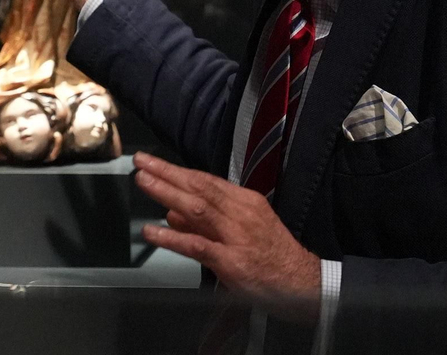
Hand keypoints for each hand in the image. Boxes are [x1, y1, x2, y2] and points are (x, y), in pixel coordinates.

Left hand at [134, 151, 322, 299]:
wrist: (304, 284)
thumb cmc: (274, 257)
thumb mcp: (243, 230)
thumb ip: (206, 223)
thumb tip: (172, 214)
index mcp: (245, 202)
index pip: (206, 180)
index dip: (177, 170)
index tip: (153, 162)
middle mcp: (241, 214)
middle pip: (199, 187)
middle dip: (167, 173)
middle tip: (141, 162)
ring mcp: (236, 237)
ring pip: (197, 208)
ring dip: (167, 193)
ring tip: (144, 182)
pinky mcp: (232, 262)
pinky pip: (197, 246)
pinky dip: (172, 238)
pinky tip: (152, 232)